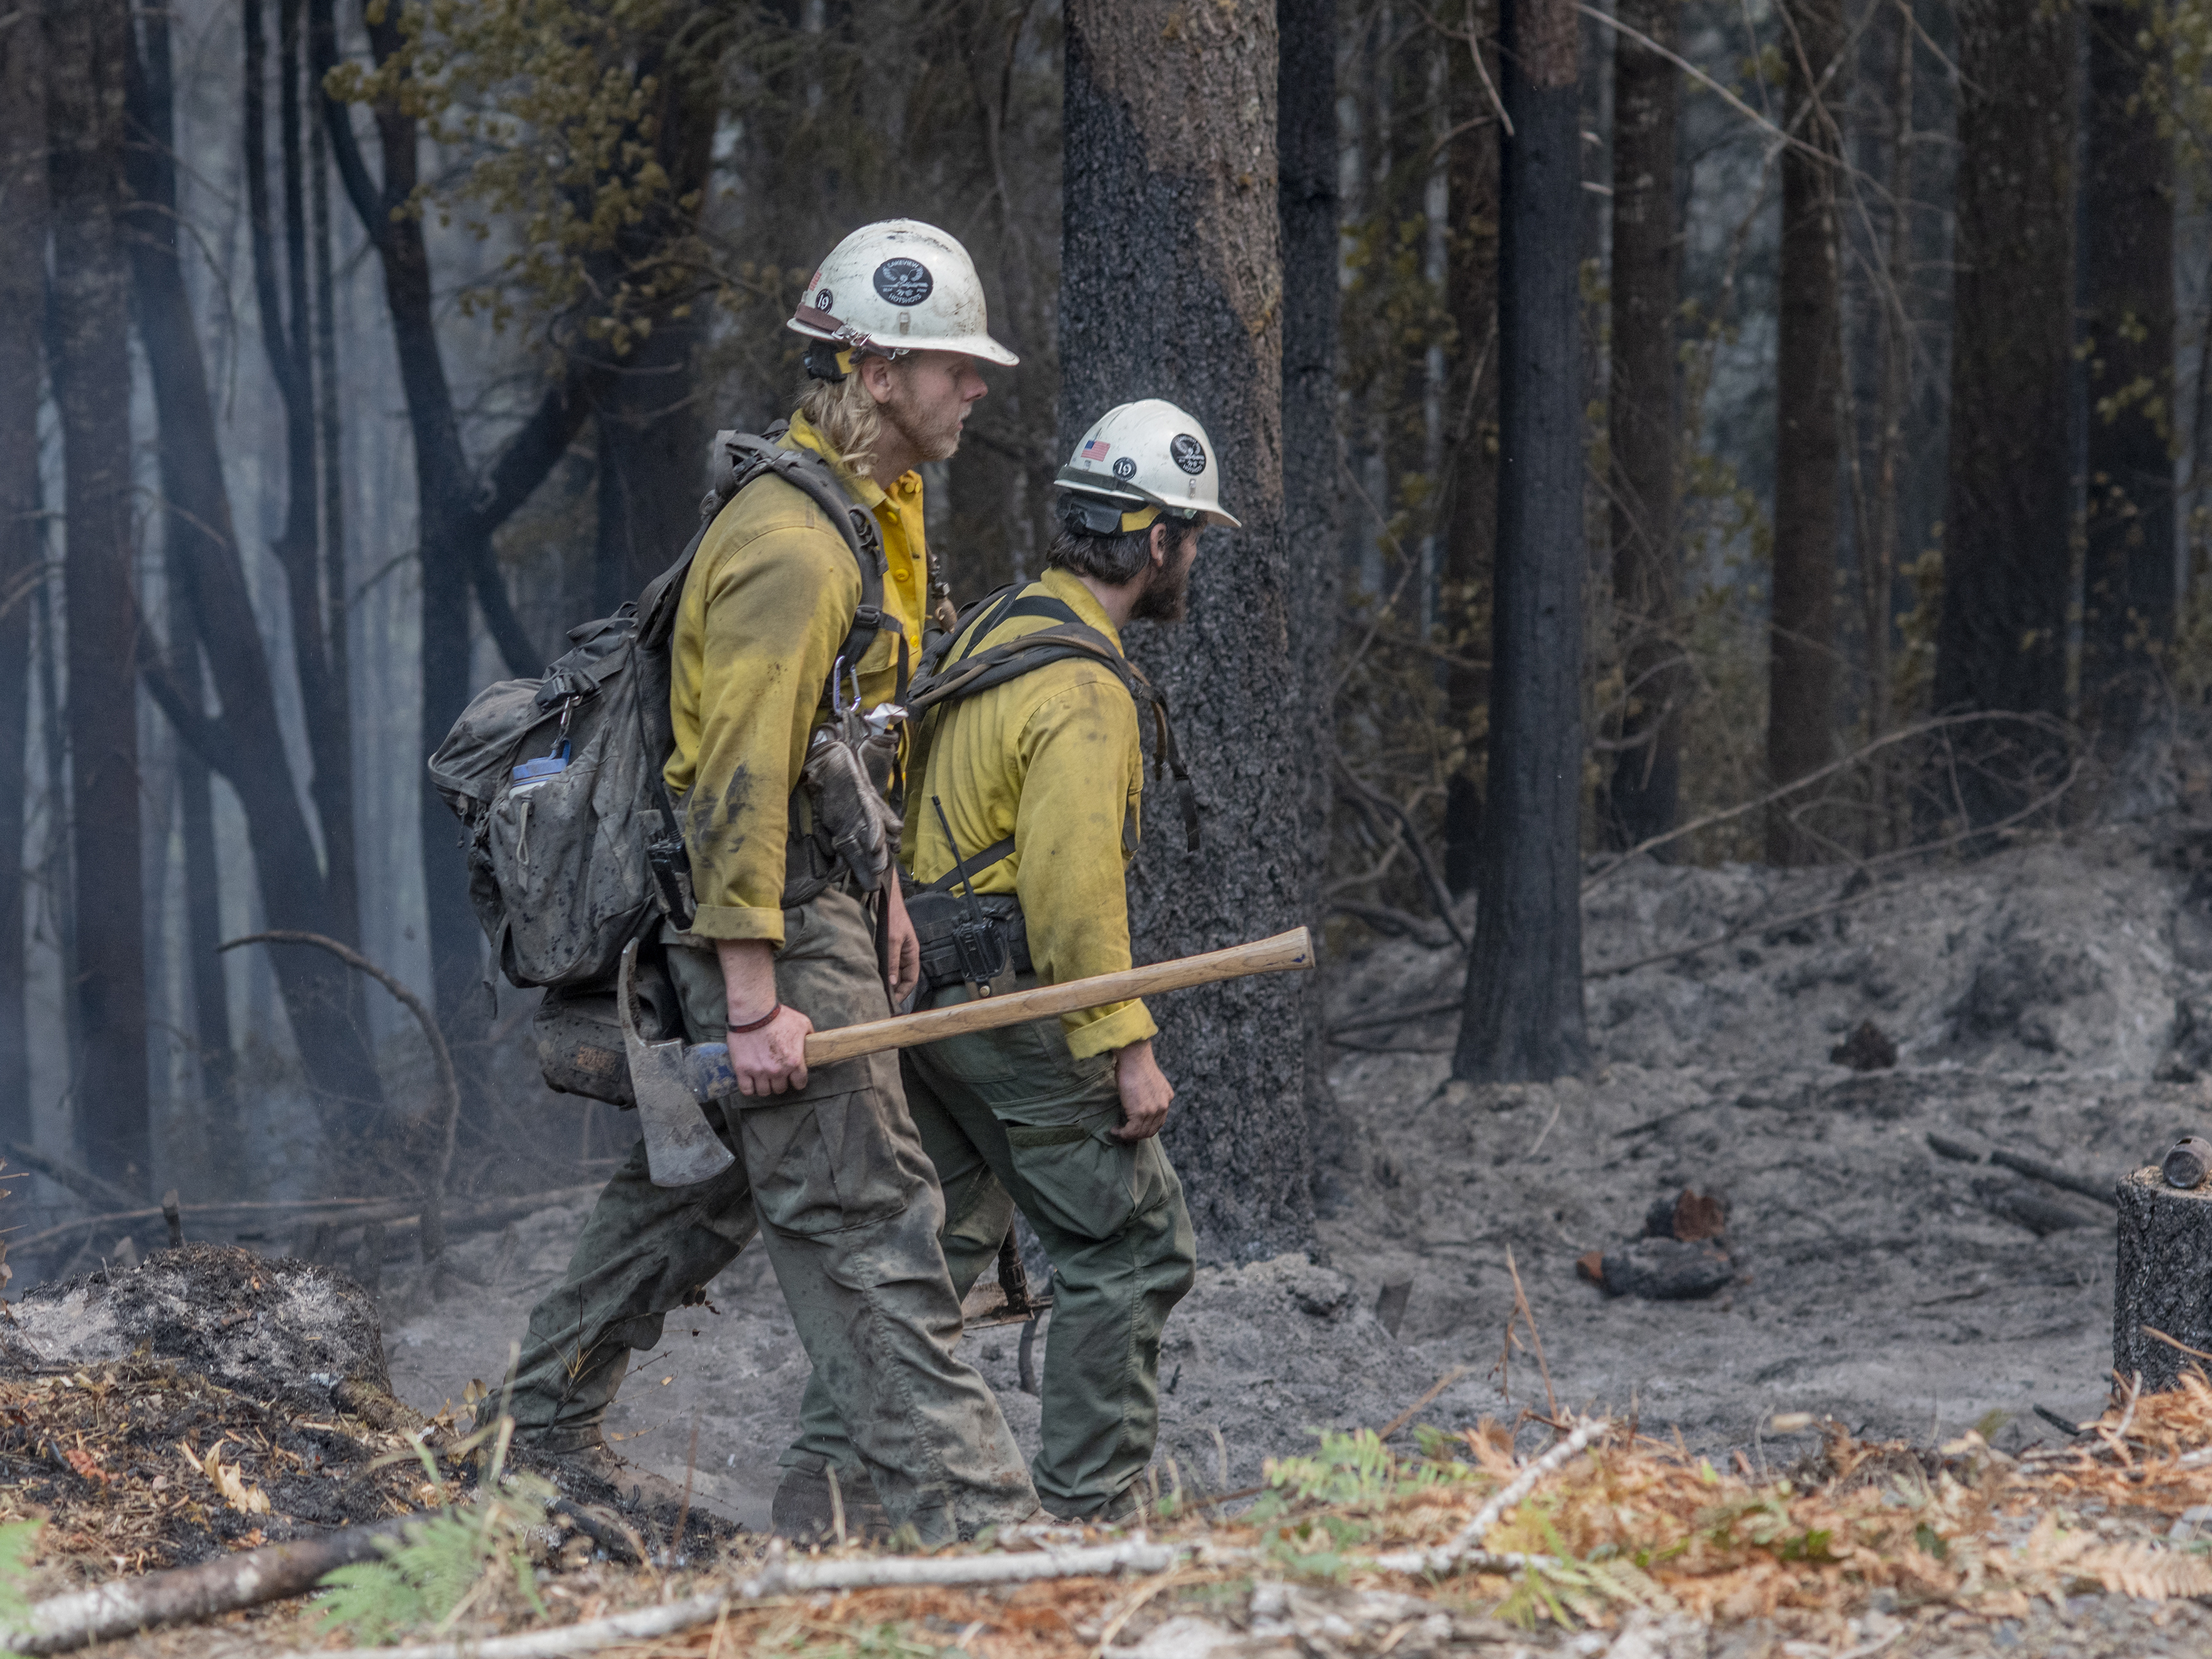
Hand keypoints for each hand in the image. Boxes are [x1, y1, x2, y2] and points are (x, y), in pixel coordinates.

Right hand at [729, 1004, 814, 1095]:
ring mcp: (759, 1071)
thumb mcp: (802, 1023)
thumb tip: (813, 1042)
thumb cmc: (777, 1016)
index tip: (794, 1078)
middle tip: (777, 1075)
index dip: (797, 1081)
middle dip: (780, 1082)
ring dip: (765, 1086)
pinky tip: (751, 1081)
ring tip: (764, 1078)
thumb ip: (809, 1036)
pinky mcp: (742, 1070)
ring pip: (764, 1091)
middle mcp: (777, 1070)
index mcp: (794, 1062)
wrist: (754, 1012)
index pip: (799, 1083)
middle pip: (780, 1089)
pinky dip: (750, 1088)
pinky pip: (746, 1089)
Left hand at [883, 881, 920, 1007]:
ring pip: (891, 971)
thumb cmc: (893, 916)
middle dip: (894, 989)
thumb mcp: (893, 940)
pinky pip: (883, 963)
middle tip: (881, 1000)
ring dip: (885, 980)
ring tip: (874, 991)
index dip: (904, 992)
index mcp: (911, 953)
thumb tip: (892, 982)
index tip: (892, 1002)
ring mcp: (894, 950)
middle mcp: (903, 954)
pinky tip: (870, 975)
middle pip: (901, 977)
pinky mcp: (884, 946)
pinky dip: (878, 971)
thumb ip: (892, 961)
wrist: (884, 897)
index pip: (911, 979)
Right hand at [1111, 1040, 1174, 1141]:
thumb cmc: (1135, 1064)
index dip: (1146, 1127)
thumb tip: (1135, 1102)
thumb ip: (1148, 1094)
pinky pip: (1131, 1131)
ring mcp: (1153, 1110)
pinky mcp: (1140, 1113)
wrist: (1134, 1058)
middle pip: (1152, 1130)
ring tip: (1118, 1131)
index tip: (1133, 1127)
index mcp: (1167, 1097)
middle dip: (1137, 1135)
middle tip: (1124, 1133)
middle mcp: (1163, 1105)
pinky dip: (1122, 1133)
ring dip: (1128, 1135)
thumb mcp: (1148, 1081)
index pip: (1159, 1121)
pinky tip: (1114, 1130)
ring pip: (1141, 1133)